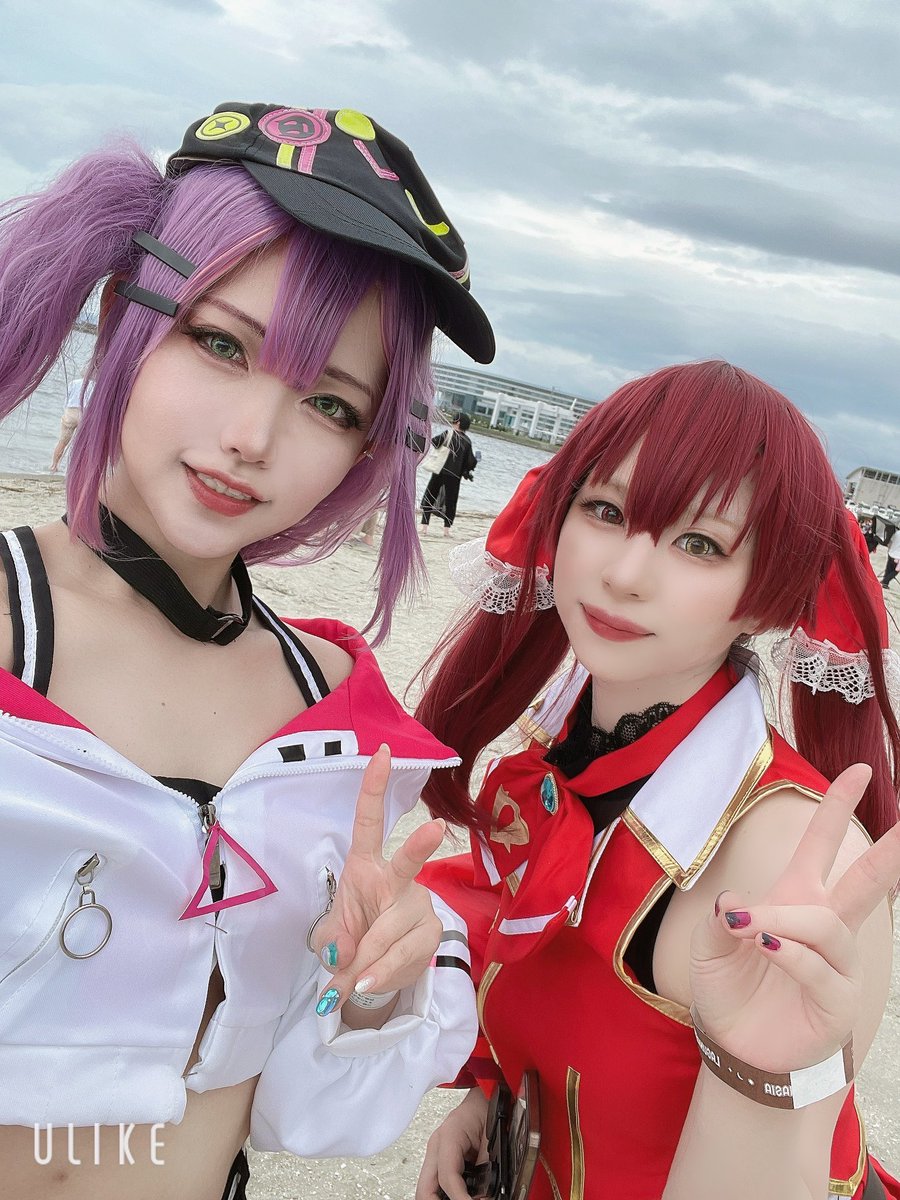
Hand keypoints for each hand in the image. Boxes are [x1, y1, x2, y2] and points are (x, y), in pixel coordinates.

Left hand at [309, 744, 445, 1013]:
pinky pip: (403, 954)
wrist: (374, 972)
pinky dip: (381, 973)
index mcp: (366, 865)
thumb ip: (334, 942)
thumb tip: (347, 955)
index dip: (375, 786)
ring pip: (393, 929)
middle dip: (419, 846)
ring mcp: (418, 904)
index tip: (382, 752)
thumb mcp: (331, 936)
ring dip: (366, 960)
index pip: (370, 820)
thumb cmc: (352, 937)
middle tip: (435, 829)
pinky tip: (367, 982)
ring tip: (351, 979)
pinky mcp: (432, 932)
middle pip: (408, 862)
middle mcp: (396, 878)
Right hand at [416, 1088, 488, 1199]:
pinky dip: (447, 1195)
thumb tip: (485, 1194)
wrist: (485, 1096)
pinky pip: (436, 1184)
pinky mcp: (440, 1160)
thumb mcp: (492, 1137)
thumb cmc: (487, 1108)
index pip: (447, 1177)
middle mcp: (437, 1146)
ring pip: (427, 1189)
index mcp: (449, 1136)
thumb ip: (487, 1165)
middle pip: (425, 1189)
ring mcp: (436, 1154)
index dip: (460, 1198)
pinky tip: (462, 1196)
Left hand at [689, 764, 899, 1071]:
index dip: (839, 806)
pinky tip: (767, 945)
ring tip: (752, 928)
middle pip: (867, 881)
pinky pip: (820, 967)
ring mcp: (837, 965)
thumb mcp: (709, 944)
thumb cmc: (728, 986)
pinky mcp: (837, 1002)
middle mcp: (825, 926)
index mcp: (797, 897)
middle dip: (892, 852)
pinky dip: (790, 952)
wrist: (731, 1043)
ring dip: (786, 920)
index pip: (822, 844)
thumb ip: (720, 917)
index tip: (860, 771)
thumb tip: (736, 901)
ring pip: (827, 925)